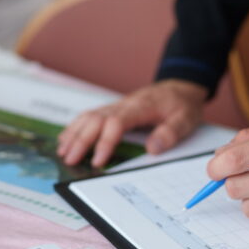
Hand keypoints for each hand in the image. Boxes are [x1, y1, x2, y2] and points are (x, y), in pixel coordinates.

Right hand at [57, 79, 207, 167]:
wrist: (180, 86)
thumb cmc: (182, 104)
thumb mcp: (186, 119)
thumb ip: (171, 133)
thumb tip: (153, 149)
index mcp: (140, 107)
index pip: (116, 122)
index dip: (105, 142)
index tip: (98, 162)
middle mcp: (124, 104)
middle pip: (96, 119)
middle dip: (81, 140)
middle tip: (70, 160)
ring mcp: (117, 105)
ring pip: (89, 116)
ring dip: (74, 133)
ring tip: (63, 151)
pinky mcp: (114, 109)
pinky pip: (90, 115)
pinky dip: (76, 126)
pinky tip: (66, 138)